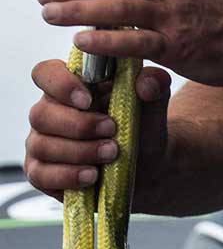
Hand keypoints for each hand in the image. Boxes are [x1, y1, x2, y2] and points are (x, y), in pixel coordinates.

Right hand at [25, 59, 170, 206]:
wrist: (148, 163)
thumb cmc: (142, 125)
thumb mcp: (154, 102)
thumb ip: (154, 83)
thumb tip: (146, 81)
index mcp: (72, 84)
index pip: (46, 72)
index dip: (60, 84)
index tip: (88, 99)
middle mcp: (50, 111)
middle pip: (41, 113)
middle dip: (78, 124)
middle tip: (111, 129)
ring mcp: (42, 142)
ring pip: (42, 145)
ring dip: (79, 151)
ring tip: (111, 153)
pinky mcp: (41, 172)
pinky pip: (41, 175)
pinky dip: (68, 176)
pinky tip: (92, 176)